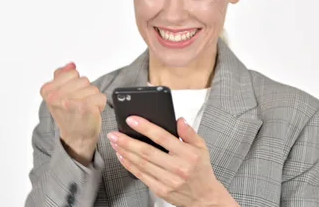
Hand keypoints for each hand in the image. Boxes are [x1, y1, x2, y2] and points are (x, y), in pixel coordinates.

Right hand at [40, 62, 106, 165]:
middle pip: (83, 80)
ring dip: (92, 98)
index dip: (75, 84)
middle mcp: (56, 96)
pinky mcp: (86, 107)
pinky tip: (92, 112)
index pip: (72, 73)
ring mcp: (71, 102)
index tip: (70, 97)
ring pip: (93, 88)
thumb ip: (62, 76)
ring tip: (84, 109)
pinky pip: (101, 96)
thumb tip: (71, 65)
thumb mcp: (58, 94)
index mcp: (47, 90)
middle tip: (78, 105)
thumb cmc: (69, 115)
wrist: (76, 136)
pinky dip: (100, 104)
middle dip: (84, 91)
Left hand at [107, 117, 238, 206]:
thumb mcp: (201, 148)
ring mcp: (168, 180)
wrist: (204, 197)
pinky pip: (141, 175)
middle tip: (115, 133)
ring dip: (125, 152)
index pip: (163, 137)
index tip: (132, 120)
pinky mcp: (160, 190)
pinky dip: (129, 165)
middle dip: (127, 141)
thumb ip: (189, 133)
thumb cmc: (201, 171)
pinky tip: (122, 156)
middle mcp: (177, 167)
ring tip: (115, 142)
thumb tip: (179, 120)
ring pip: (141, 164)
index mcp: (188, 154)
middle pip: (147, 152)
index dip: (146, 127)